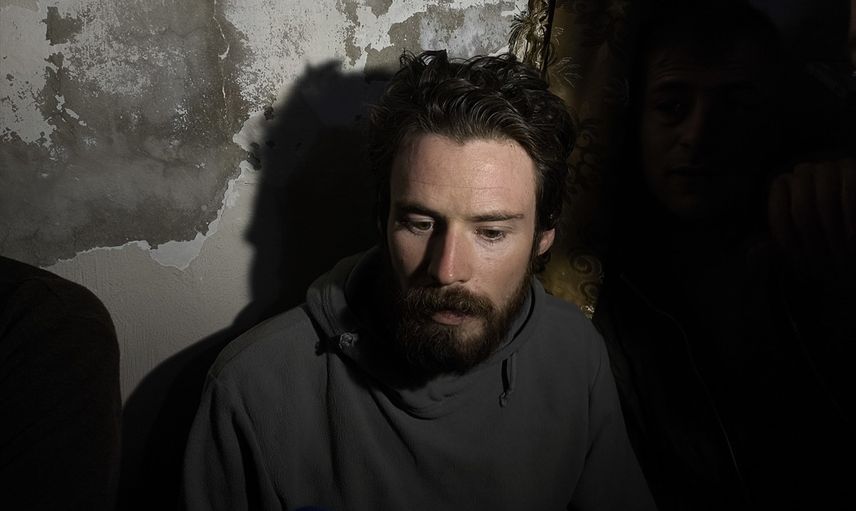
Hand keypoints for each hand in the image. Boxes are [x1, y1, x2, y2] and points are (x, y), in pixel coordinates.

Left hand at [768, 159, 855, 295]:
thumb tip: (753, 252)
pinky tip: (852, 235)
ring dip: (832, 229)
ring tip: (839, 251)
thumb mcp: (798, 244)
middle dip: (812, 236)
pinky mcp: (852, 167)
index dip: (786, 235)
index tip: (795, 256)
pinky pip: (850, 189)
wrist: (849, 236)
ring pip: (826, 199)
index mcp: (784, 186)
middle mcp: (803, 172)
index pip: (777, 209)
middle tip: (820, 257)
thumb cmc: (824, 238)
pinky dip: (850, 215)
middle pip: (801, 206)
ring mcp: (829, 167)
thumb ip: (776, 248)